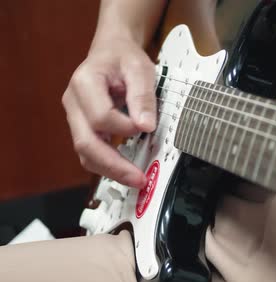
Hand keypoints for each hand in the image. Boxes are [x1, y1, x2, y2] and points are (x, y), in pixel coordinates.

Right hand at [62, 37, 156, 187]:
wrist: (112, 52)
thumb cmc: (124, 58)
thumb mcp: (140, 68)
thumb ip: (142, 96)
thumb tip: (145, 126)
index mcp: (84, 84)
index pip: (100, 117)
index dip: (124, 127)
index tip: (147, 126)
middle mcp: (73, 103)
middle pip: (86, 143)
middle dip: (113, 165)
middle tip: (139, 178)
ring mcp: (75, 117)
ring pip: (85, 153)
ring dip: (110, 170)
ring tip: (136, 180)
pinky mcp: (83, 127)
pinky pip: (91, 151)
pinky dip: (108, 164)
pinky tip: (127, 171)